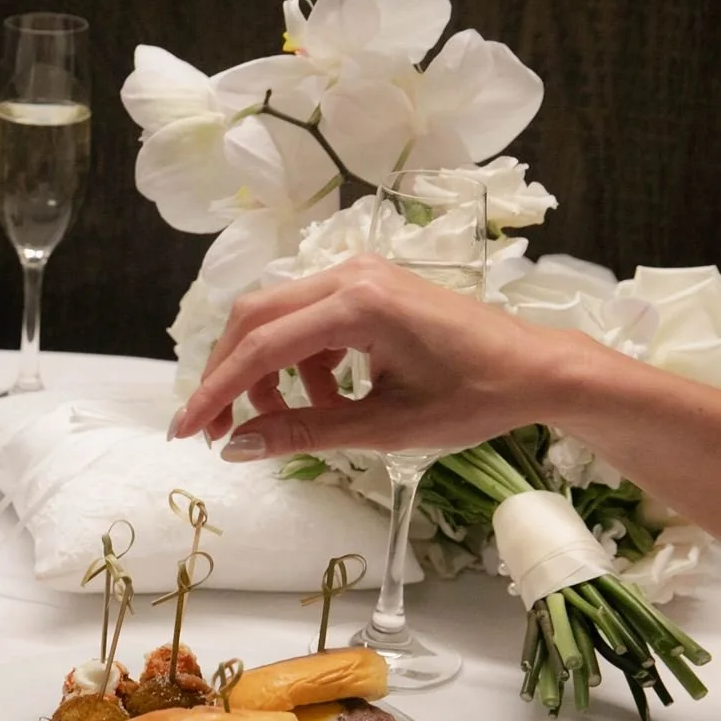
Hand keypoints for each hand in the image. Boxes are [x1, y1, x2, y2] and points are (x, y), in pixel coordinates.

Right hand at [170, 255, 589, 458]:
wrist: (534, 368)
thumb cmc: (474, 397)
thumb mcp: (385, 427)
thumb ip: (305, 433)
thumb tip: (238, 447)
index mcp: (357, 306)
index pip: (260, 349)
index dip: (216, 392)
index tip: (186, 431)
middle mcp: (350, 275)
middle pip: (254, 319)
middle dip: (228, 376)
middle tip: (218, 429)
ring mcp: (358, 273)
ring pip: (276, 316)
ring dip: (265, 370)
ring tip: (289, 420)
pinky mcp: (366, 283)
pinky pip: (307, 317)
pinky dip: (298, 359)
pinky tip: (325, 396)